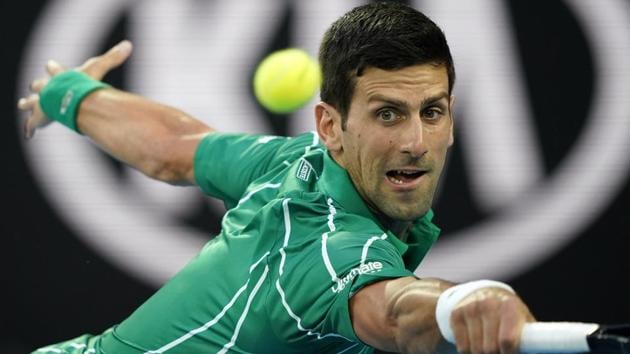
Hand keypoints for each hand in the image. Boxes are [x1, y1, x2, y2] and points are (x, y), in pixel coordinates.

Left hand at [17, 40, 133, 138]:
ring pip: (32, 104)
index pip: (55, 70)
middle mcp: (48, 89)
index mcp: (59, 78)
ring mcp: (42, 104)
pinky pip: (33, 124)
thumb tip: (129, 44)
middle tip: (34, 85)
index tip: (50, 64)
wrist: (66, 99)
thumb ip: (112, 58)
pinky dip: (31, 128)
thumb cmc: (81, 84)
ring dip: (28, 104)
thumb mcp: (98, 67)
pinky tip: (29, 134)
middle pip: (40, 86)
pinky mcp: (39, 118)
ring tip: (22, 104)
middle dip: (38, 86)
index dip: (54, 68)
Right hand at [449, 287, 534, 353]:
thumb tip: (538, 351)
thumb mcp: (525, 323)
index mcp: (510, 306)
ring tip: (489, 348)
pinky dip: (469, 352)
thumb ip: (531, 339)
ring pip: (475, 350)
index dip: (509, 353)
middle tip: (499, 352)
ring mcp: (471, 308)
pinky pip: (463, 347)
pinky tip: (476, 344)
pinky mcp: (456, 314)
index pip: (507, 341)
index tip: (509, 353)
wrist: (485, 296)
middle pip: (490, 348)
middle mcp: (489, 304)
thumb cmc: (511, 318)